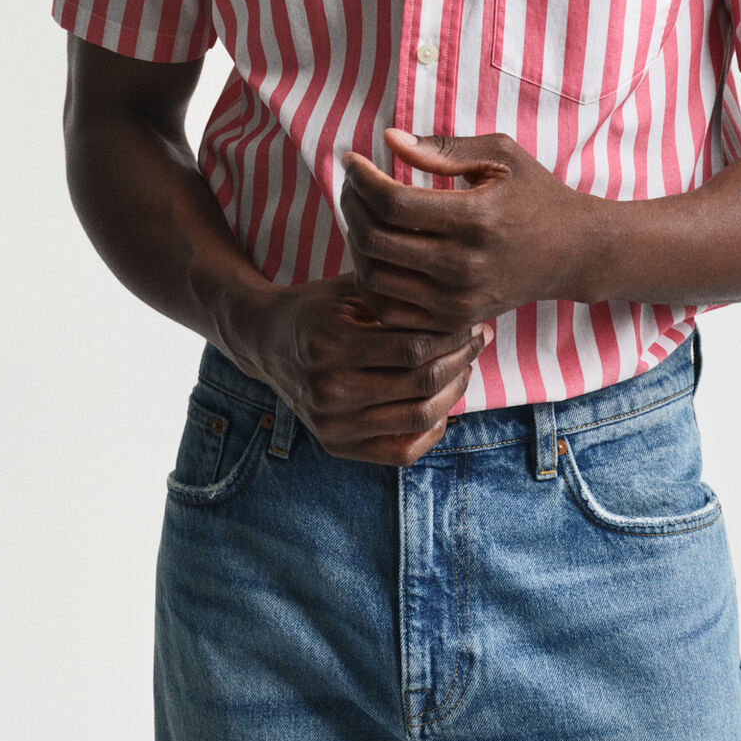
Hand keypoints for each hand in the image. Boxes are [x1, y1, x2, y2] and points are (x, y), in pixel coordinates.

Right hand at [228, 274, 491, 466]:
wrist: (264, 342)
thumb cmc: (317, 308)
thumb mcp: (350, 289)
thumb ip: (398, 297)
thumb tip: (464, 308)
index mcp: (330, 344)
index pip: (413, 348)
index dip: (452, 336)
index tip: (471, 323)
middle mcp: (327, 389)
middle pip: (419, 384)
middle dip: (460, 360)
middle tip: (476, 341)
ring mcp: (330, 424)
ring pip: (418, 418)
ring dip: (453, 393)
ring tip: (463, 367)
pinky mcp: (335, 446)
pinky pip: (402, 451)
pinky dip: (432, 429)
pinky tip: (440, 402)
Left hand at [340, 129, 606, 332]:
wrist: (572, 252)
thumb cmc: (534, 194)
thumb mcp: (501, 156)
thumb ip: (443, 148)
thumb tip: (388, 140)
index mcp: (476, 218)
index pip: (393, 203)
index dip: (361, 179)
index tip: (351, 159)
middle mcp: (464, 265)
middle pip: (376, 239)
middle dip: (352, 204)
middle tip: (352, 184)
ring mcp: (457, 299)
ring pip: (373, 277)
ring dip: (356, 241)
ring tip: (362, 214)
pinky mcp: (453, 320)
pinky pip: (389, 309)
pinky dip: (371, 279)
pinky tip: (377, 250)